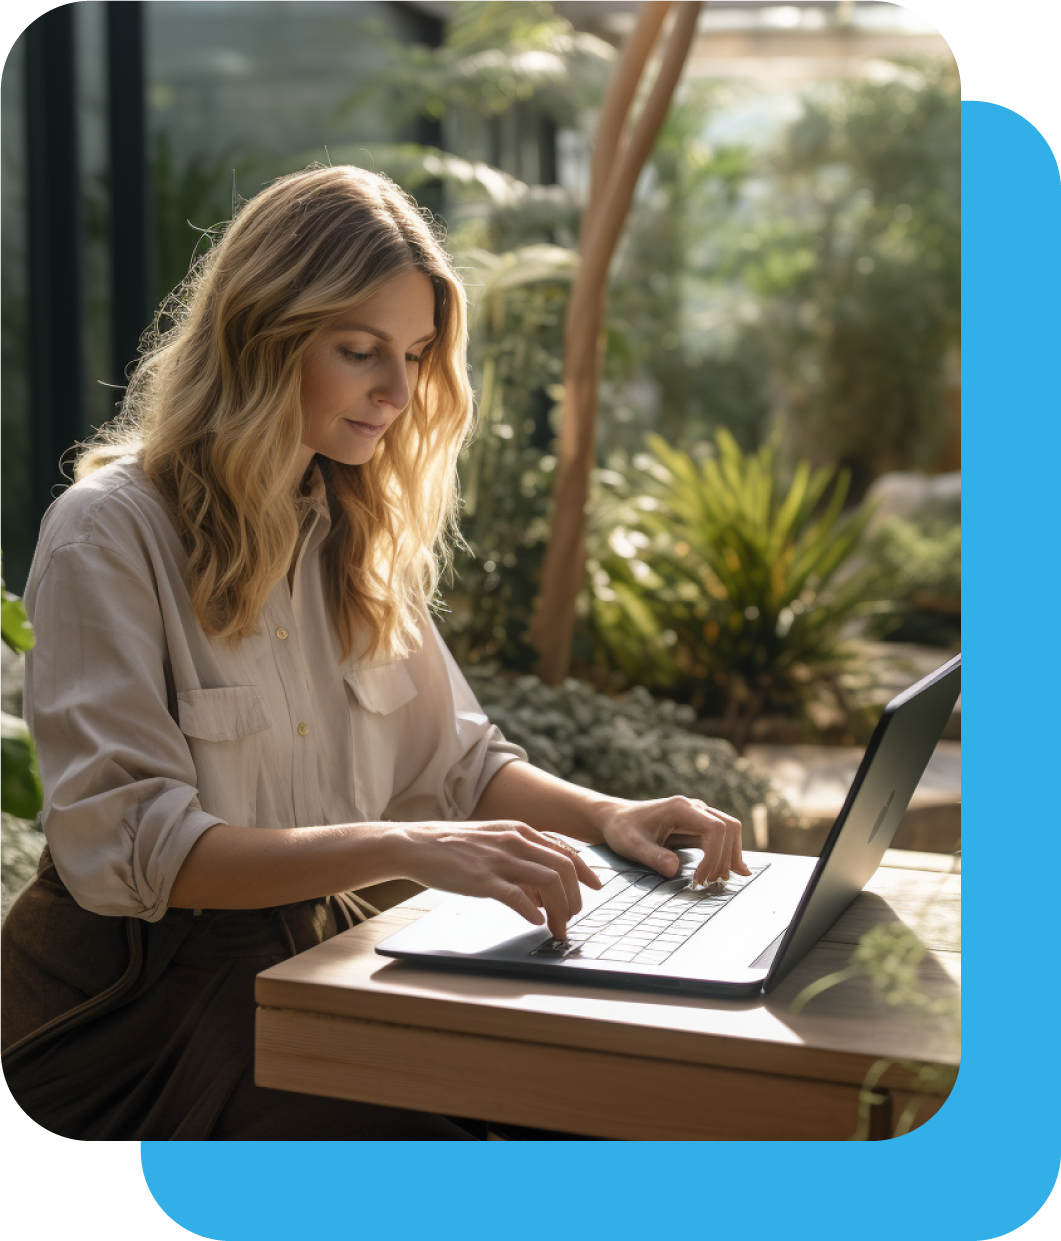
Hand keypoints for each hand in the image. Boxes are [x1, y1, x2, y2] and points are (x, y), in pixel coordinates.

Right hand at [391, 821, 602, 938]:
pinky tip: (534, 921)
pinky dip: (532, 911)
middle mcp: (514, 841)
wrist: (416, 845)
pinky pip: (516, 896)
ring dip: (561, 909)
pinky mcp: (481, 878)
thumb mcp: (493, 843)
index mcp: (519, 831)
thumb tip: (542, 893)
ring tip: (558, 927)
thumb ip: (520, 862)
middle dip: (575, 897)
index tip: (596, 887)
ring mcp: (499, 859)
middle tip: (573, 917)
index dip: (585, 871)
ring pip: (548, 882)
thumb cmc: (453, 847)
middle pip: (564, 868)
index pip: (565, 850)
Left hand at [597, 796, 749, 885]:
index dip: (713, 856)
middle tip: (711, 884)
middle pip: (729, 828)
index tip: (698, 879)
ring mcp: (698, 815)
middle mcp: (694, 807)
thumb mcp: (631, 844)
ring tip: (722, 880)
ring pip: (730, 831)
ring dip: (730, 856)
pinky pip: (722, 837)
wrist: (616, 819)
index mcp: (680, 808)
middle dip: (726, 858)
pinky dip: (727, 853)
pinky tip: (732, 870)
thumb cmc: (622, 829)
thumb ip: (652, 856)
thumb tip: (674, 870)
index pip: (716, 829)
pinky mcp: (697, 826)